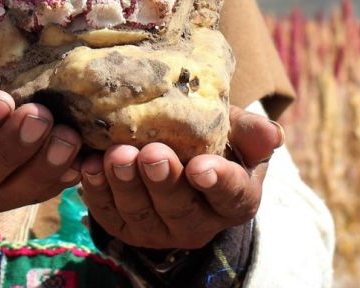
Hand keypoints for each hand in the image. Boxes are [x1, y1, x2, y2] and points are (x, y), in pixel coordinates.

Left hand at [79, 106, 283, 249]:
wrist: (174, 152)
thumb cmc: (210, 139)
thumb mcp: (233, 131)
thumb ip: (249, 131)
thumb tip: (272, 133)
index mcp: (234, 199)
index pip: (232, 196)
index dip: (218, 182)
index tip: (201, 167)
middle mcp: (198, 223)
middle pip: (181, 208)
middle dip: (164, 181)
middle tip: (151, 153)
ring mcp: (158, 229)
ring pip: (141, 213)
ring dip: (126, 184)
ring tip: (115, 155)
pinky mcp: (123, 226)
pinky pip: (107, 213)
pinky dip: (95, 189)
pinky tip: (87, 165)